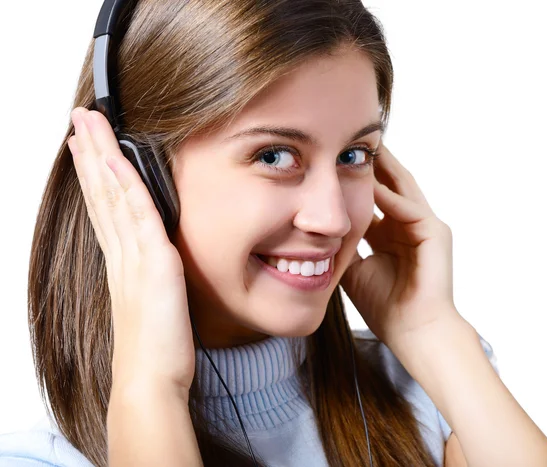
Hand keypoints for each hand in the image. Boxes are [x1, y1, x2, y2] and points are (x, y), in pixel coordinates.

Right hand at [68, 107, 194, 394]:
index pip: (105, 208)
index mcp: (123, 262)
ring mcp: (134, 256)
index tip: (84, 148)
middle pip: (101, 193)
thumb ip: (149, 279)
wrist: (150, 380)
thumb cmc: (154, 350)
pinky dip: (125, 184)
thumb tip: (154, 264)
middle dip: (89, 153)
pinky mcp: (154, 263)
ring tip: (86, 124)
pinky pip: (137, 214)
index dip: (93, 175)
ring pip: (113, 196)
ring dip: (100, 156)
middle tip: (78, 120)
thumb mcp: (151, 304)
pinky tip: (115, 159)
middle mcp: (122, 254)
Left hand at [340, 143, 462, 349]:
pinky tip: (371, 182)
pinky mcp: (435, 233)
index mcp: (391, 234)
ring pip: (402, 187)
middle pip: (390, 184)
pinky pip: (408, 208)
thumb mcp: (354, 269)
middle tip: (351, 140)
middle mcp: (408, 225)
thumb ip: (342, 245)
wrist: (412, 332)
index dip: (356, 181)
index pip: (374, 198)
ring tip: (364, 145)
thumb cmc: (385, 305)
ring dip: (384, 167)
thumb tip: (318, 230)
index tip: (333, 163)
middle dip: (372, 164)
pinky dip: (389, 196)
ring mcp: (425, 226)